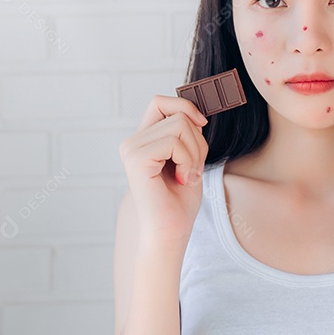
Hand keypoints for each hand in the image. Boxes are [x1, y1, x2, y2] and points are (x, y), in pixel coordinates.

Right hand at [119, 95, 209, 248]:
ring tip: (188, 176)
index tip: (201, 124)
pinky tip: (183, 179)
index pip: (160, 102)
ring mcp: (131, 149)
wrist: (170, 232)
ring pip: (179, 126)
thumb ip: (187, 134)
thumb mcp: (188, 158)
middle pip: (178, 114)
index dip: (184, 106)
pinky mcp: (137, 159)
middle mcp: (132, 142)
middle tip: (193, 170)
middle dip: (198, 141)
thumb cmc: (179, 202)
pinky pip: (175, 142)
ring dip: (195, 153)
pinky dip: (189, 161)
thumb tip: (197, 113)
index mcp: (142, 140)